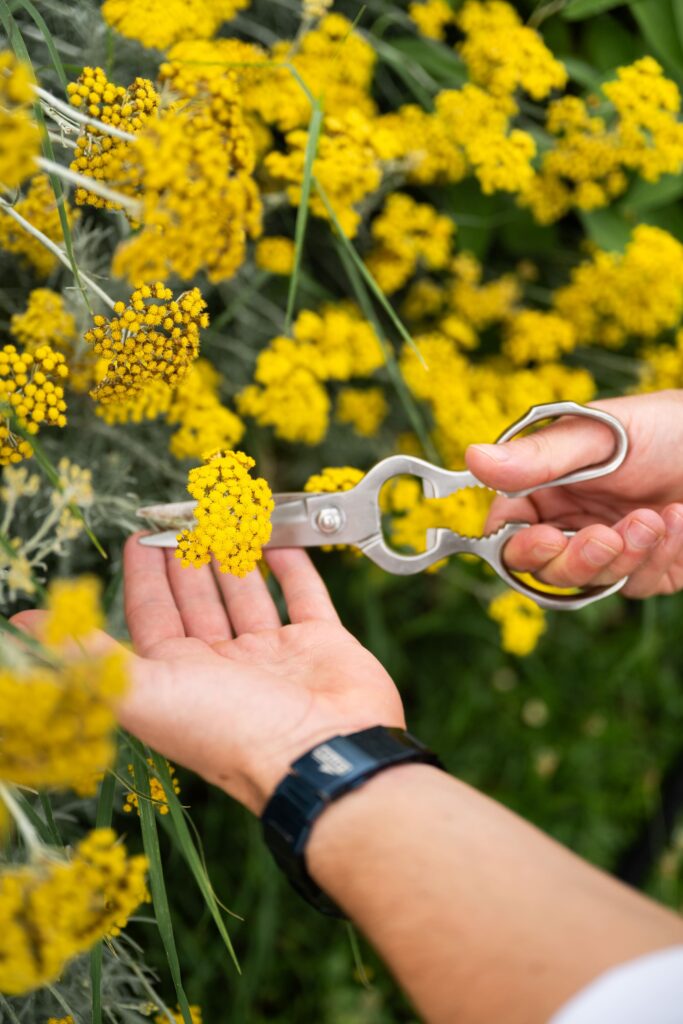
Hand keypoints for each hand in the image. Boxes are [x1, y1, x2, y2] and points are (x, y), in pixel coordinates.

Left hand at [11, 537, 403, 813]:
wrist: (321, 757)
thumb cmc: (227, 729)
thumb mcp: (142, 690)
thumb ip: (82, 653)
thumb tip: (21, 623)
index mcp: (179, 676)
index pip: (154, 614)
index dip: (144, 575)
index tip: (142, 534)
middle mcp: (224, 666)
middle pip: (200, 599)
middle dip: (188, 557)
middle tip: (183, 513)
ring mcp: (276, 654)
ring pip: (248, 593)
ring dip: (236, 555)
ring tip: (225, 516)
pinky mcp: (322, 644)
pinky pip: (305, 596)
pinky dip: (293, 567)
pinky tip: (280, 538)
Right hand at [465, 391, 682, 597]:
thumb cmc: (666, 427)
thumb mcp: (599, 436)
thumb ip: (539, 457)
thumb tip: (472, 458)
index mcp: (546, 487)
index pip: (508, 530)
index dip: (518, 544)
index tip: (541, 537)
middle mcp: (570, 521)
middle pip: (544, 569)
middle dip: (577, 558)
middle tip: (609, 534)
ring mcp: (608, 549)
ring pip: (590, 582)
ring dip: (625, 553)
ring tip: (657, 515)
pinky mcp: (646, 569)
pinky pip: (636, 583)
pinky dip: (659, 554)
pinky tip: (679, 520)